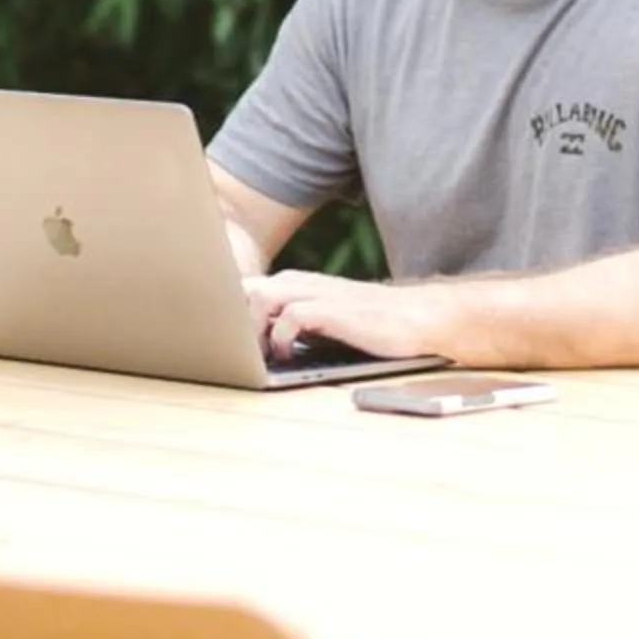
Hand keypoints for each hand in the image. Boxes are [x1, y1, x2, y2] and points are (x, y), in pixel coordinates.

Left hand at [243, 270, 445, 363]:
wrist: (417, 317)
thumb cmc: (371, 323)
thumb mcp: (325, 320)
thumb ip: (294, 322)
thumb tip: (258, 345)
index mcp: (295, 284)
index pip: (245, 289)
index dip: (227, 311)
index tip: (221, 338)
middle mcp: (300, 283)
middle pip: (244, 289)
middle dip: (232, 318)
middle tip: (234, 350)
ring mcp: (315, 293)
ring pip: (261, 297)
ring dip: (252, 329)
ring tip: (258, 356)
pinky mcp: (331, 309)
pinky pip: (289, 317)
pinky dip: (280, 338)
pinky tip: (287, 356)